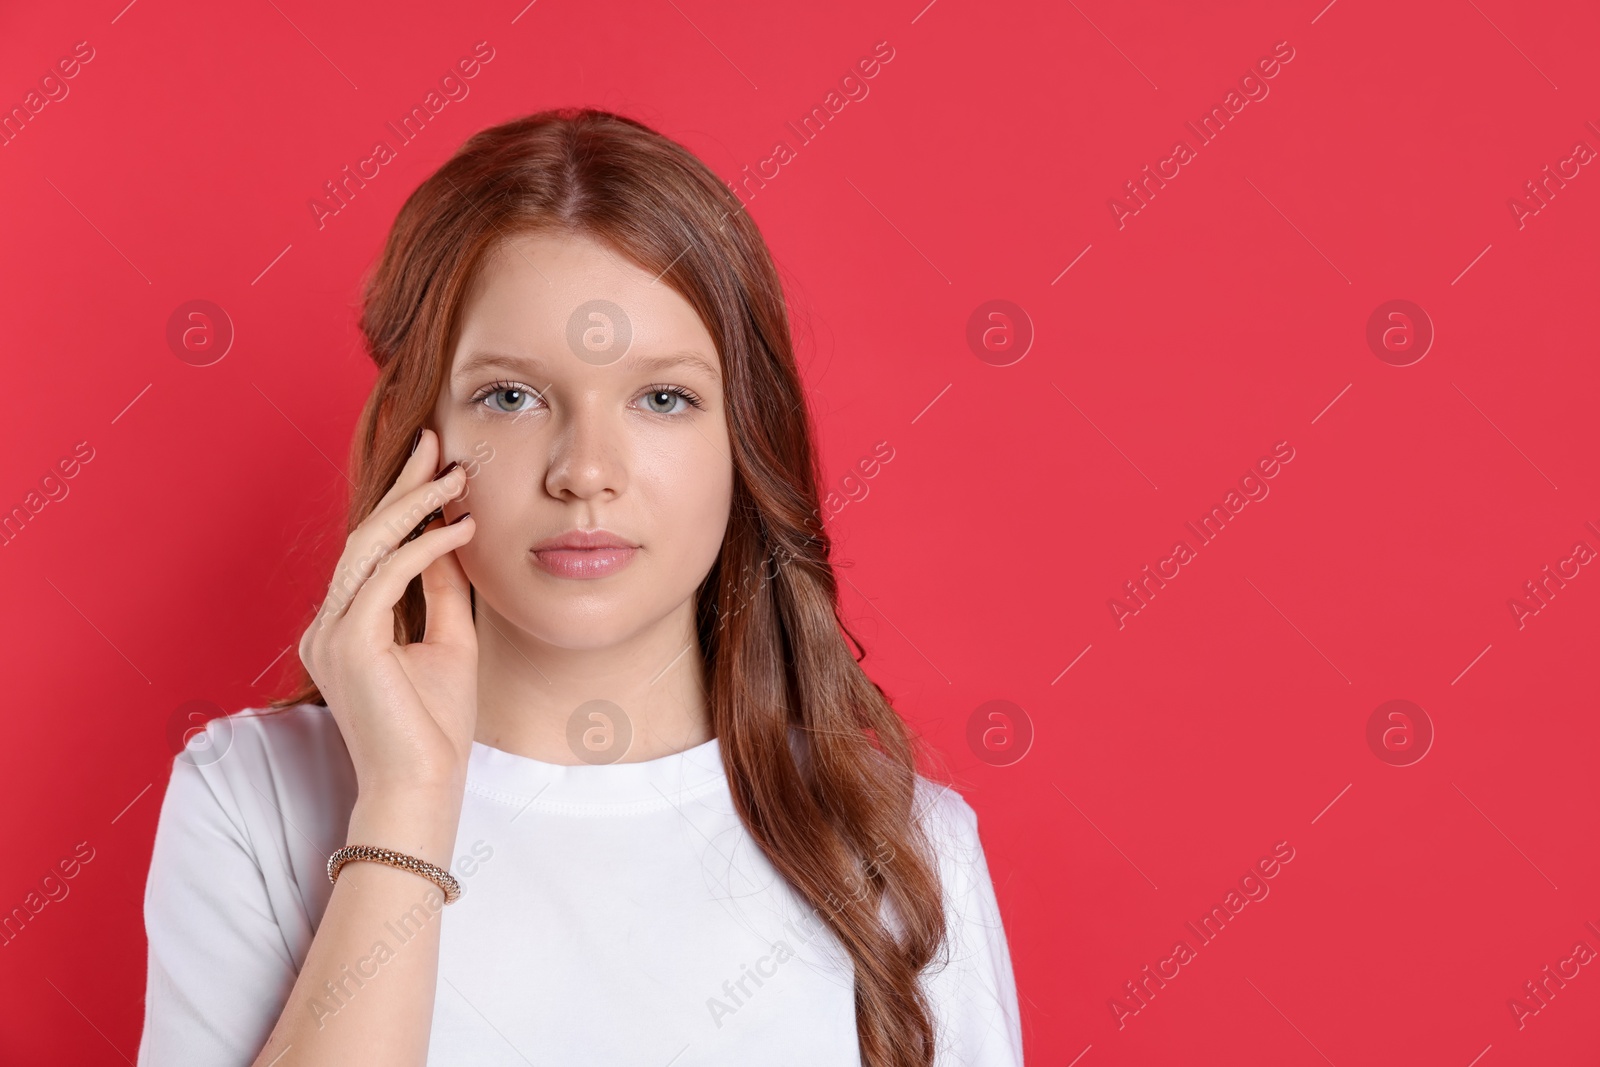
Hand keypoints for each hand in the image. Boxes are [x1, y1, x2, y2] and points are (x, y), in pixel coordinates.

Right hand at [298, 428, 478, 800]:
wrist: (423, 787)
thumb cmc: (435, 727)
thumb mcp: (448, 641)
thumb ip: (442, 590)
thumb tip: (449, 538)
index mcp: (344, 627)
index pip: (372, 551)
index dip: (402, 503)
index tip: (435, 464)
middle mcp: (327, 626)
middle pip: (365, 537)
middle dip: (403, 486)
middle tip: (437, 444)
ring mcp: (331, 633)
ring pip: (370, 547)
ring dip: (416, 505)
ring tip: (456, 475)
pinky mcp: (348, 641)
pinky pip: (387, 575)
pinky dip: (425, 546)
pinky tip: (460, 527)